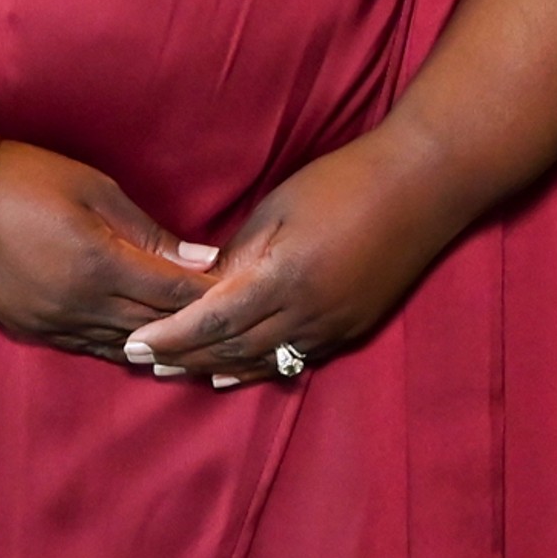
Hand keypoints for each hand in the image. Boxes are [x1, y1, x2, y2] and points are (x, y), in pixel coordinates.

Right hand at [0, 141, 220, 359]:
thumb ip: (148, 231)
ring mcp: (57, 323)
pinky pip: (91, 349)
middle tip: (231, 328)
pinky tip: (144, 349)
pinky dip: (123, 349)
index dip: (212, 297)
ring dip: (164, 348)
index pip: (176, 294)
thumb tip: (198, 259)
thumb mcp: (95, 190)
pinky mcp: (35, 331)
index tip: (241, 293)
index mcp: (103, 264)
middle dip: (197, 328)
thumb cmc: (28, 179)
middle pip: (158, 327)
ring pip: (127, 348)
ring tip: (198, 347)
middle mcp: (83, 304)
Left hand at [110, 135, 429, 388]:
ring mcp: (333, 326)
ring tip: (177, 373)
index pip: (211, 321)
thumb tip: (202, 289)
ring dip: (216, 368)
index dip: (170, 337)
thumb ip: (239, 256)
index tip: (135, 344)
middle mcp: (307, 313)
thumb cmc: (342, 184)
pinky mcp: (353, 328)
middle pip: (232, 348)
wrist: (421, 187)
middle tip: (143, 363)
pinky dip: (259, 368)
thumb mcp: (277, 211)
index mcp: (282, 278)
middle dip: (184, 358)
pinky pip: (296, 359)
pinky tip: (234, 372)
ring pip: (263, 360)